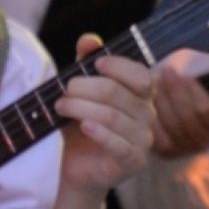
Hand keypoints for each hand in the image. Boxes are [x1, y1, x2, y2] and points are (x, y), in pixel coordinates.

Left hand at [57, 35, 155, 195]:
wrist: (77, 169)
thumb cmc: (81, 128)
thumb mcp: (80, 93)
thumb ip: (85, 65)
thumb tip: (89, 39)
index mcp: (141, 97)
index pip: (142, 75)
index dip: (119, 66)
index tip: (94, 63)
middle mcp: (147, 116)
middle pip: (117, 93)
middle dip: (84, 87)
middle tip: (64, 90)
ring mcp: (143, 141)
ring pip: (112, 116)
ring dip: (81, 108)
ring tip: (61, 107)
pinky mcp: (133, 161)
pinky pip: (118, 144)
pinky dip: (98, 133)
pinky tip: (83, 126)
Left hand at [150, 65, 208, 160]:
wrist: (180, 112)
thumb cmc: (191, 95)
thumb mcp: (199, 86)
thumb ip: (194, 81)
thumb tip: (181, 70)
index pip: (206, 110)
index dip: (194, 91)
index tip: (184, 75)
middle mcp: (204, 141)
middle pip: (187, 118)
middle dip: (175, 92)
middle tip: (166, 73)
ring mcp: (185, 149)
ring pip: (172, 125)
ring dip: (162, 101)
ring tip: (156, 84)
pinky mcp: (167, 152)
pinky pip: (158, 135)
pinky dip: (153, 117)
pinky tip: (149, 102)